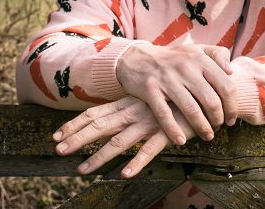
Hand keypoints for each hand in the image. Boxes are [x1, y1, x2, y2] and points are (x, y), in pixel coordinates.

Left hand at [53, 96, 194, 177]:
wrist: (208, 91)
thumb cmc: (178, 97)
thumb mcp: (152, 98)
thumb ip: (135, 104)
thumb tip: (115, 115)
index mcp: (130, 103)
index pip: (96, 112)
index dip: (75, 124)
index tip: (56, 135)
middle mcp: (135, 111)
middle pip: (100, 125)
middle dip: (77, 138)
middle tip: (59, 150)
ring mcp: (151, 122)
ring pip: (119, 141)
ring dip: (99, 156)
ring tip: (82, 170)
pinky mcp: (168, 132)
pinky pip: (150, 149)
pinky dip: (137, 162)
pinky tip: (124, 174)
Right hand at [116, 42, 235, 143]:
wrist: (137, 58)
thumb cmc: (174, 58)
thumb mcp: (197, 50)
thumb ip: (218, 54)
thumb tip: (231, 71)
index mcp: (200, 59)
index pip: (226, 86)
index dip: (232, 106)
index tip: (232, 118)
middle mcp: (186, 68)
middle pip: (211, 101)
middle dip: (219, 119)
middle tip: (219, 127)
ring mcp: (167, 79)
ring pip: (191, 110)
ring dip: (201, 127)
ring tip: (207, 135)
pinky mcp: (150, 90)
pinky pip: (164, 114)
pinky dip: (173, 130)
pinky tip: (181, 140)